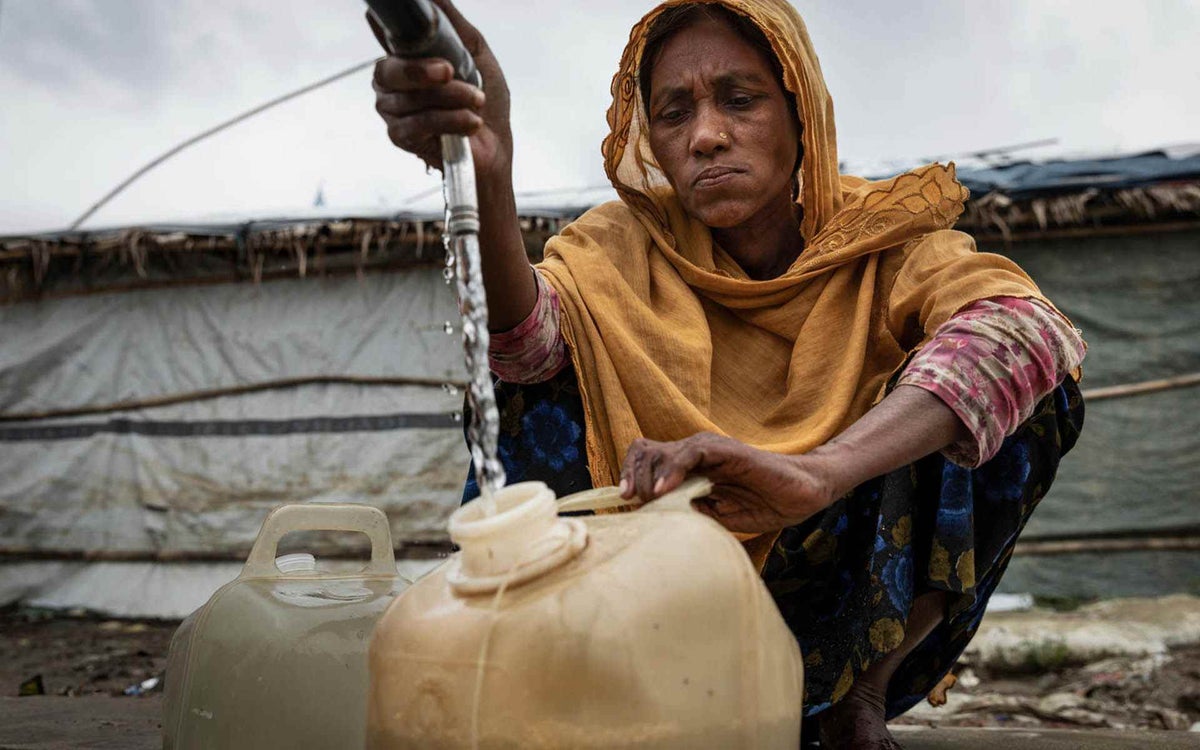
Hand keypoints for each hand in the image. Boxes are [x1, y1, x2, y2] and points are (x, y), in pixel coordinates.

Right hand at [368, 0, 512, 175]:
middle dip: (420, 70)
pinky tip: (471, 123)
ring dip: (451, 98)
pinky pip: (418, 124)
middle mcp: (392, 83)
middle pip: (387, 69)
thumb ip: (455, 26)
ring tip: (477, 102)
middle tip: (448, 71)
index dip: (381, 26)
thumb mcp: (477, 56)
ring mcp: (392, 110)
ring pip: (410, 98)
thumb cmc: (486, 104)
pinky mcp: (400, 137)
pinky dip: (450, 121)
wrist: (496, 148)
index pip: (385, 35)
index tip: (381, 16)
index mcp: (407, 58)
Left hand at [619, 432, 840, 534]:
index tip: (623, 500)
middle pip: (645, 452)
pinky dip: (673, 469)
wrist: (801, 495)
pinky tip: (665, 490)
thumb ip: (687, 513)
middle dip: (633, 478)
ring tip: (648, 499)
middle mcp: (694, 453)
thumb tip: (653, 518)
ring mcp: (709, 449)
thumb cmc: (762, 505)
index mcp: (688, 467)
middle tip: (635, 503)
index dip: (629, 475)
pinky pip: (691, 453)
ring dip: (648, 477)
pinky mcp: (726, 450)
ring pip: (662, 451)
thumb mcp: (715, 517)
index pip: (644, 458)